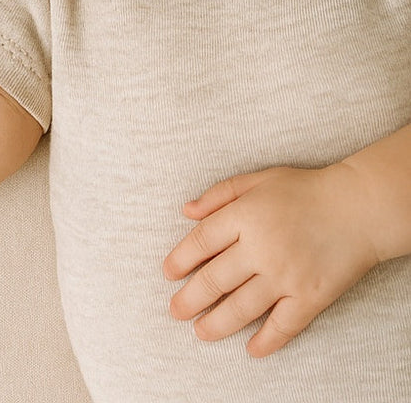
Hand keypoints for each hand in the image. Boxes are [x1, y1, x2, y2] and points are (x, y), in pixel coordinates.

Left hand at [162, 164, 381, 357]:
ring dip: (217, 324)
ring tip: (201, 332)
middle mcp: (261, 248)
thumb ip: (219, 194)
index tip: (168, 274)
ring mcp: (286, 275)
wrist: (361, 208)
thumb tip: (186, 211)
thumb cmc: (306, 191)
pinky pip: (284, 325)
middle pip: (214, 280)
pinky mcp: (311, 296)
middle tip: (176, 311)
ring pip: (242, 307)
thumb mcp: (258, 180)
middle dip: (190, 299)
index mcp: (244, 217)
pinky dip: (267, 341)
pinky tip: (252, 349)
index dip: (180, 260)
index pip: (200, 242)